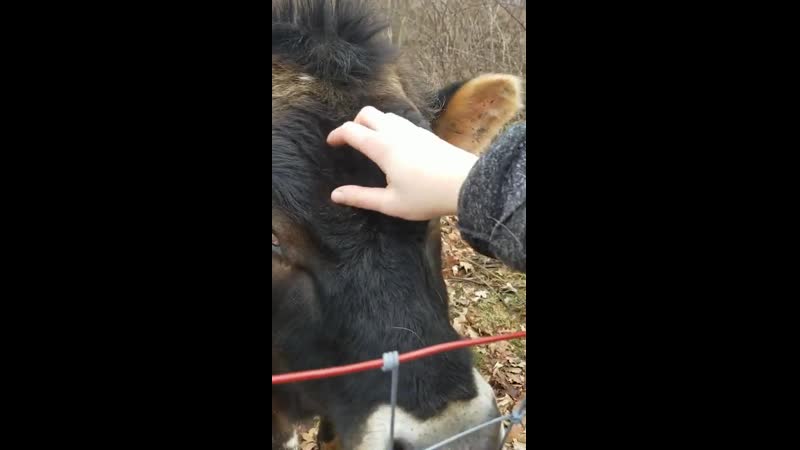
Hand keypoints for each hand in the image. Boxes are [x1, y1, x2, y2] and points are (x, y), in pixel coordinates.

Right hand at [327, 106, 477, 220]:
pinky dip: (390, 126)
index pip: (352, 130)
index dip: (337, 134)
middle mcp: (396, 132)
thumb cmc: (427, 196)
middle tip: (351, 141)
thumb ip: (361, 198)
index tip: (331, 143)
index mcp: (382, 147)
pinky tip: (395, 145)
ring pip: (386, 114)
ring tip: (371, 142)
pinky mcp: (427, 133)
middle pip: (367, 113)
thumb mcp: (391, 203)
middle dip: (354, 123)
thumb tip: (335, 195)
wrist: (467, 184)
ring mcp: (413, 130)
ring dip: (373, 123)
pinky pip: (402, 121)